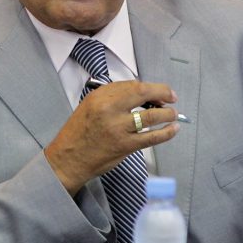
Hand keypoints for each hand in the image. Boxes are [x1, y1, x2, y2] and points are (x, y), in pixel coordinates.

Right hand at [45, 80, 179, 193]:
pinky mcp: (125, 146)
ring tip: (173, 114)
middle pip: (143, 94)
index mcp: (100, 97)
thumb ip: (114, 97)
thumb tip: (142, 95)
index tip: (162, 91)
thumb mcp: (90, 105)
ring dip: (167, 114)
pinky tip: (173, 129)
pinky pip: (151, 137)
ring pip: (151, 116)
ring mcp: (118, 128)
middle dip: (163, 94)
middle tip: (171, 98)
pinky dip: (166, 133)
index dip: (152, 87)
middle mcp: (109, 110)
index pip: (133, 85)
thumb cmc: (79, 131)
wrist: (69, 158)